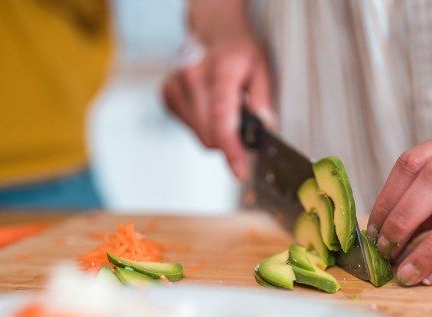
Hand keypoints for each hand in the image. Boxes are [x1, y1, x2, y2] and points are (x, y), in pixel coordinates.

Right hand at [162, 33, 273, 179]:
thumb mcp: (262, 68)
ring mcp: (175, 85)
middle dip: (230, 140)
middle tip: (243, 123)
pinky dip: (203, 125)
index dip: (231, 148)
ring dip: (216, 132)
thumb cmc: (239, 51)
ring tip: (225, 107)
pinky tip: (209, 105)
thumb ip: (263, 98)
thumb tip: (264, 125)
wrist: (213, 31)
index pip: (221, 117)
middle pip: (209, 133)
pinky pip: (189, 128)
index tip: (239, 169)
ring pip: (199, 135)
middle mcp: (192, 76)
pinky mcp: (167, 94)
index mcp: (220, 69)